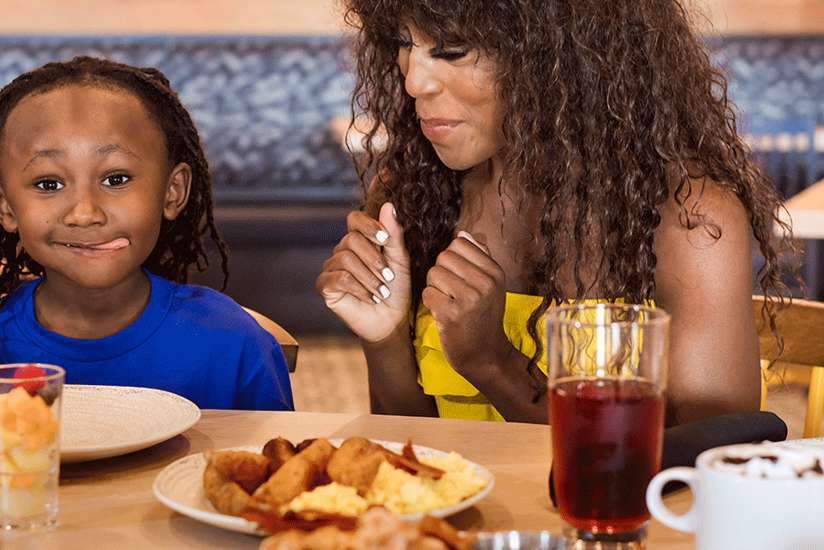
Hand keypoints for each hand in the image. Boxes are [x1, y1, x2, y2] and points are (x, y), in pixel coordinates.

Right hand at [316, 202, 411, 342]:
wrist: (392, 320)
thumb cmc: (397, 288)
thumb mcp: (400, 259)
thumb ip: (393, 233)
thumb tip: (388, 205)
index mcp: (360, 240)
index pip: (355, 218)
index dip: (368, 225)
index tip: (385, 239)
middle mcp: (342, 250)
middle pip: (352, 240)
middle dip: (374, 259)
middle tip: (389, 277)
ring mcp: (332, 268)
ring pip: (345, 259)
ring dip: (369, 277)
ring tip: (383, 292)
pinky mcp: (325, 286)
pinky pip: (339, 279)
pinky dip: (359, 288)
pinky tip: (371, 298)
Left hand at [422, 231, 512, 381]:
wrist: (487, 356)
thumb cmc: (483, 318)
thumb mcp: (490, 286)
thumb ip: (478, 258)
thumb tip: (462, 233)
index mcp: (495, 272)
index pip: (460, 243)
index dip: (452, 258)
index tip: (458, 277)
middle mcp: (485, 282)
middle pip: (443, 256)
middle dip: (440, 273)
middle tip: (451, 292)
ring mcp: (470, 298)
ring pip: (433, 273)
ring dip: (434, 288)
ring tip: (447, 302)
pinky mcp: (453, 314)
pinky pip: (427, 293)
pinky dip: (430, 304)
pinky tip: (443, 314)